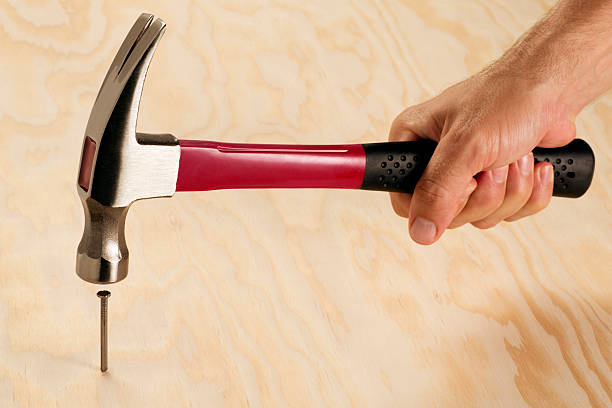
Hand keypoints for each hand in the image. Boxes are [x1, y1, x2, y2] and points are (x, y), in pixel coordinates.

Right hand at [389, 70, 575, 244]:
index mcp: (413, 143)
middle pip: (448, 214)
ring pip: (481, 216)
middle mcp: (434, 161)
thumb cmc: (508, 99)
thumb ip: (438, 191)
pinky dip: (529, 193)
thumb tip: (420, 232)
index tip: (464, 182)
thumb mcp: (466, 145)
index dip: (437, 202)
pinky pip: (508, 213)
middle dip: (485, 193)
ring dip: (510, 191)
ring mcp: (466, 175)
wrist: (554, 89)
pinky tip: (533, 165)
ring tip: (516, 156)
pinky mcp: (496, 184)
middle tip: (494, 163)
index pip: (405, 201)